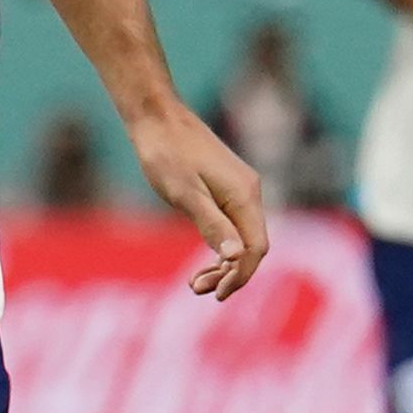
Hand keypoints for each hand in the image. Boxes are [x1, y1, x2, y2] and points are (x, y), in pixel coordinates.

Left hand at [124, 103, 269, 298]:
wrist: (156, 117)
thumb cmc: (166, 154)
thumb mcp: (184, 194)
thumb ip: (212, 225)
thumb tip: (237, 257)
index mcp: (244, 196)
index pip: (256, 248)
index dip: (241, 275)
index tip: (216, 295)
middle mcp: (249, 192)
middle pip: (252, 246)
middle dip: (230, 273)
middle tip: (197, 290)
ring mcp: (239, 188)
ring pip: (241, 237)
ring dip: (223, 263)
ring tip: (195, 283)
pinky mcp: (225, 186)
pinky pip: (232, 224)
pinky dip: (220, 245)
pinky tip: (203, 259)